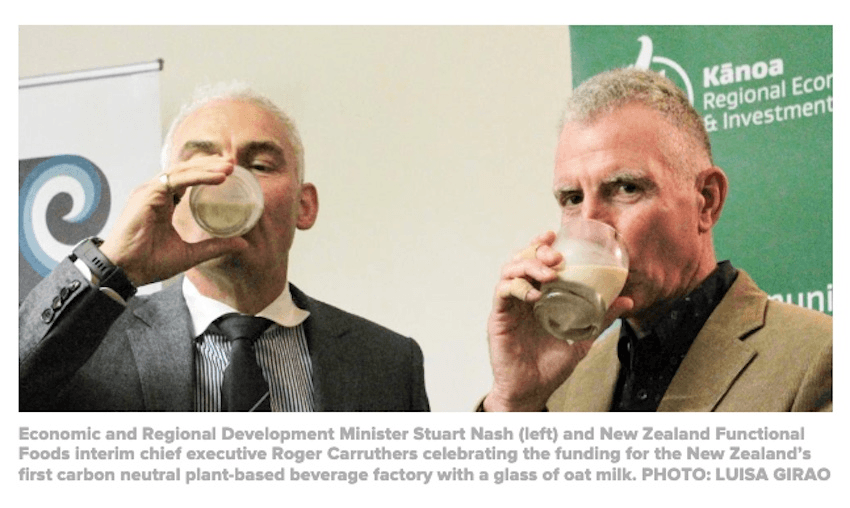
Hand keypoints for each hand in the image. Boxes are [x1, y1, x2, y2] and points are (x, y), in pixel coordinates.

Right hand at [99, 157, 248, 286]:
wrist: (125, 271)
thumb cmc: (149, 262)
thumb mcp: (190, 254)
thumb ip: (214, 246)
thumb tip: (242, 244)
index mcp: (162, 203)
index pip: (186, 180)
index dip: (206, 174)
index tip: (229, 173)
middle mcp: (155, 193)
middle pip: (185, 171)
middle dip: (210, 165)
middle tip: (233, 164)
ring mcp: (149, 192)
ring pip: (182, 171)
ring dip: (207, 168)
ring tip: (229, 168)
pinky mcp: (147, 195)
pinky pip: (177, 180)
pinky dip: (198, 177)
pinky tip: (218, 177)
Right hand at [483, 231, 632, 410]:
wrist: (532, 390)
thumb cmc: (551, 365)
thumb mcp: (582, 337)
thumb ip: (600, 317)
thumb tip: (627, 299)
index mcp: (538, 295)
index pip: (534, 260)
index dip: (540, 244)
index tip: (553, 233)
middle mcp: (521, 296)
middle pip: (520, 259)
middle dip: (537, 251)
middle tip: (557, 256)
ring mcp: (509, 306)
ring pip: (509, 270)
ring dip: (528, 266)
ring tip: (549, 273)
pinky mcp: (499, 318)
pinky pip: (502, 293)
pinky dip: (517, 287)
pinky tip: (534, 294)